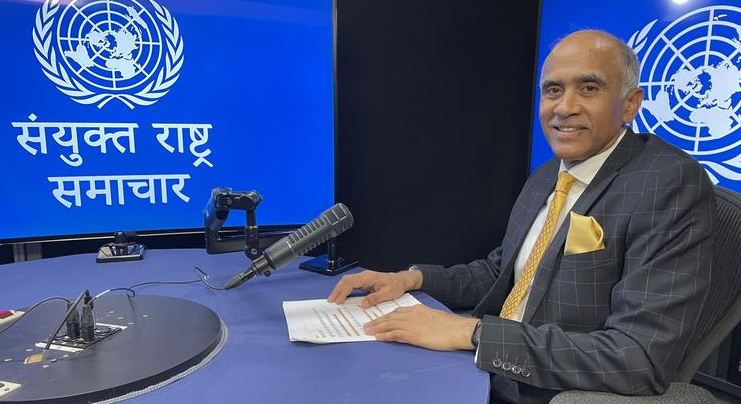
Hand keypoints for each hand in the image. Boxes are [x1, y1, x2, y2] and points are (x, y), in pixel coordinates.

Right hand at [327, 269, 421, 308]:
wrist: (401, 280)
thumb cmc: (396, 285)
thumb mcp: (388, 293)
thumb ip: (375, 298)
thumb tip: (362, 304)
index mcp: (368, 277)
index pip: (350, 282)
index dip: (342, 291)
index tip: (337, 300)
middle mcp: (364, 276)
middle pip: (346, 280)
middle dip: (337, 290)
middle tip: (331, 301)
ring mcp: (363, 279)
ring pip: (347, 282)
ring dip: (339, 290)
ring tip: (333, 300)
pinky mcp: (364, 282)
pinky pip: (351, 285)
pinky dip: (345, 291)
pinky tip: (342, 298)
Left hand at [364, 304, 478, 350]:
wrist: (457, 329)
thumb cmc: (450, 325)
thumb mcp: (433, 316)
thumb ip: (422, 318)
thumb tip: (417, 323)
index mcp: (417, 309)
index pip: (397, 311)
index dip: (386, 316)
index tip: (378, 319)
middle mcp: (412, 314)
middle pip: (390, 317)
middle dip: (378, 321)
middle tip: (367, 325)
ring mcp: (412, 324)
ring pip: (390, 324)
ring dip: (377, 328)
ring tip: (368, 331)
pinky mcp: (414, 335)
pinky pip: (395, 334)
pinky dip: (386, 335)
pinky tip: (378, 337)